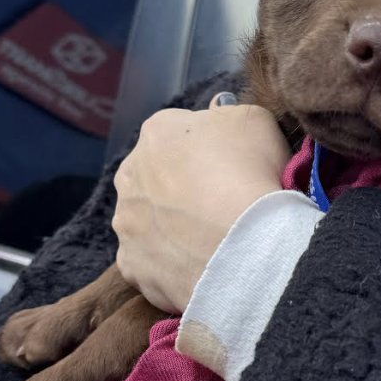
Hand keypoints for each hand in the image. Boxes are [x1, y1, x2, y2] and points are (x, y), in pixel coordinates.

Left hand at [112, 94, 290, 313]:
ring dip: (170, 226)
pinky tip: (197, 265)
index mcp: (157, 131)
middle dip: (179, 187)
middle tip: (219, 205)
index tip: (231, 169)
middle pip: (156, 176)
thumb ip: (228, 113)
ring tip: (209, 240)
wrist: (244, 247)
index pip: (179, 134)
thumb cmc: (252, 173)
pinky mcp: (131, 267)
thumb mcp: (254, 120)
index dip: (209, 151)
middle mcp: (129, 174)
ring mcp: (126, 224)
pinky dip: (169, 263)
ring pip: (148, 220)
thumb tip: (216, 116)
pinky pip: (150, 261)